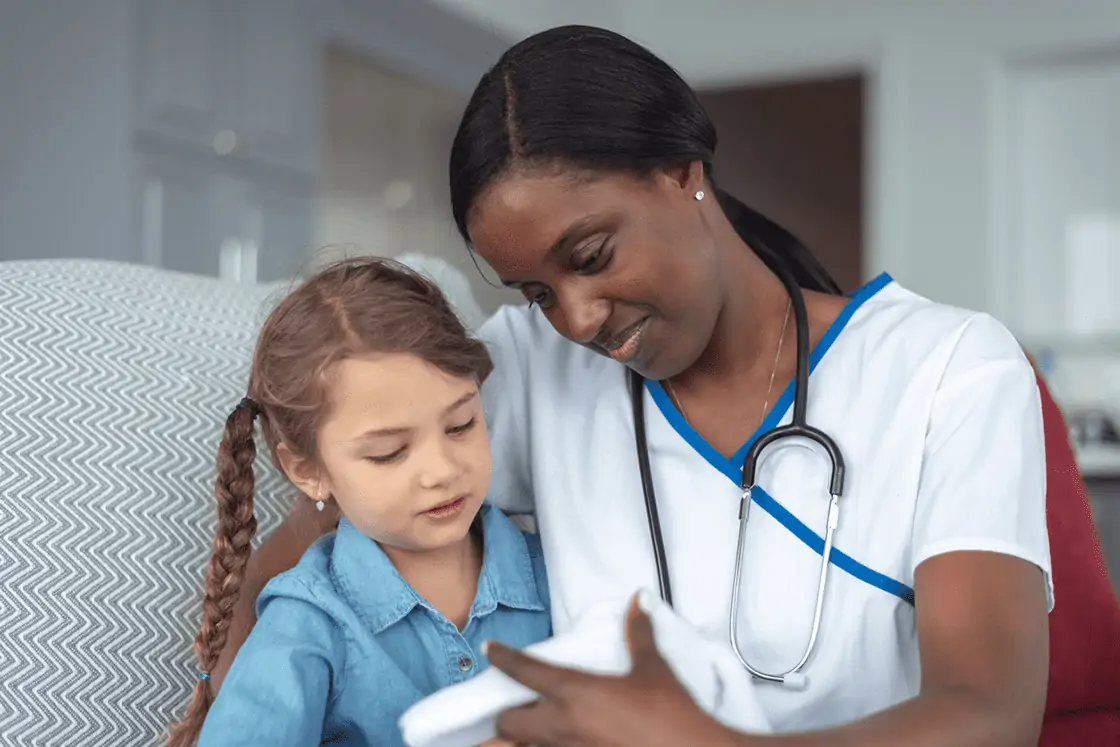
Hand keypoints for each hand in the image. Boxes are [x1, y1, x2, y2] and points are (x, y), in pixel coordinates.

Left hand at [485, 594, 733, 746]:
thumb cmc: (672, 715)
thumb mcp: (654, 669)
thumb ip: (639, 634)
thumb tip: (638, 603)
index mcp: (575, 692)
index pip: (525, 670)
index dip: (503, 658)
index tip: (491, 649)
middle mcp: (561, 726)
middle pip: (507, 723)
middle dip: (506, 715)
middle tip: (516, 706)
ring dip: (514, 741)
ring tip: (516, 735)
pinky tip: (553, 744)